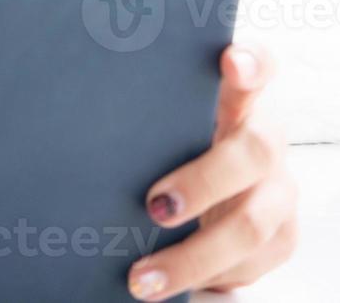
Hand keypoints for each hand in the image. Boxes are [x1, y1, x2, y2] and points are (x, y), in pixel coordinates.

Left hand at [127, 43, 298, 299]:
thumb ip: (136, 107)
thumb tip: (58, 98)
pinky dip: (208, 282)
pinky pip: (253, 266)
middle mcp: (265, 138)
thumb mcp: (153, 119)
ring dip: (194, 257)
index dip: (252, 62)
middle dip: (202, 183)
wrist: (196, 184)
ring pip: (253, 224)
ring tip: (142, 278)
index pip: (257, 66)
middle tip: (153, 206)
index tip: (231, 59)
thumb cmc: (160, 140)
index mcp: (237, 97)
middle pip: (253, 152)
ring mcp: (278, 189)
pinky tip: (172, 292)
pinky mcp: (280, 235)